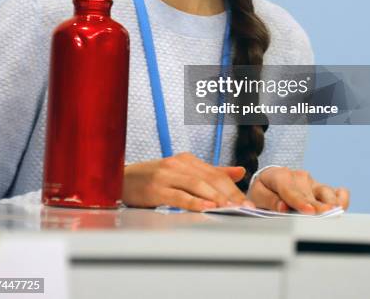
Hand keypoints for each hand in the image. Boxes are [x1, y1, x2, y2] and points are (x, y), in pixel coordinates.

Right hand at [122, 152, 255, 211]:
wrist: (121, 180)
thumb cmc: (153, 179)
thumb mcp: (183, 172)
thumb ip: (212, 172)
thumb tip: (240, 171)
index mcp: (187, 160)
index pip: (217, 174)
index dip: (234, 189)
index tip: (248, 203)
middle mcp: (179, 164)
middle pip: (210, 179)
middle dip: (230, 195)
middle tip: (245, 208)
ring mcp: (167, 175)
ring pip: (197, 185)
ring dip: (216, 198)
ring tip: (231, 209)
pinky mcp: (156, 188)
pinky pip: (179, 195)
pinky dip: (194, 202)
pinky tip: (206, 208)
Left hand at [247, 167, 349, 213]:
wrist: (270, 181)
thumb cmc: (264, 190)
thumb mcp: (258, 194)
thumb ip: (269, 200)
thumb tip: (283, 208)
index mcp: (280, 176)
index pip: (290, 191)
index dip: (300, 202)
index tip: (309, 211)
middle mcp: (299, 177)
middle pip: (310, 196)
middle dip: (316, 208)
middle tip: (323, 221)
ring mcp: (312, 182)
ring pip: (326, 193)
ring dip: (331, 204)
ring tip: (337, 215)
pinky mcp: (321, 188)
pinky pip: (336, 192)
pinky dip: (341, 198)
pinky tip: (343, 205)